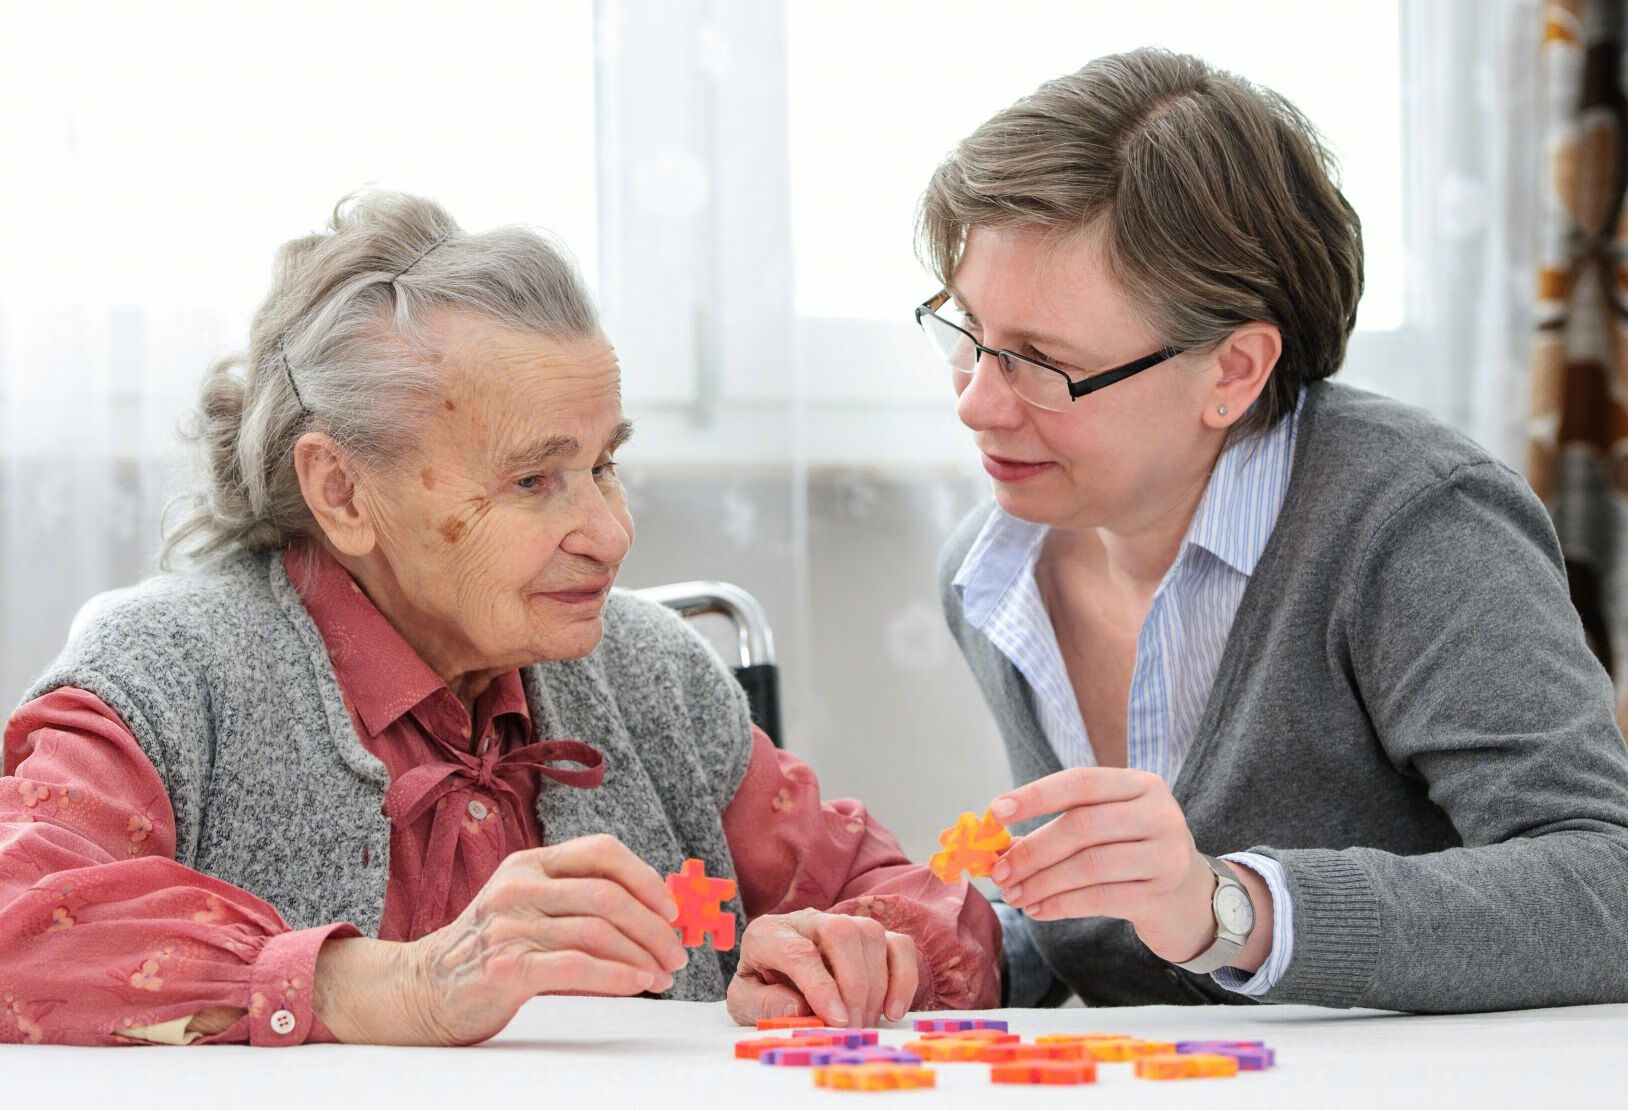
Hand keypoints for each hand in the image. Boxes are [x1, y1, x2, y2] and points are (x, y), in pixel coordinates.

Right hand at [316, 834, 688, 1044]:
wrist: (426, 986)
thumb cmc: (492, 947)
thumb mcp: (530, 905)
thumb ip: (579, 900)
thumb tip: (655, 914)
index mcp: (531, 863)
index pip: (602, 851)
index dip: (646, 877)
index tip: (672, 908)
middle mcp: (520, 886)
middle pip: (608, 896)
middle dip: (654, 926)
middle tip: (677, 952)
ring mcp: (510, 924)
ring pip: (598, 931)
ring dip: (642, 956)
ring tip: (662, 975)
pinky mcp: (507, 966)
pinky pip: (577, 965)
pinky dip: (616, 975)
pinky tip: (636, 982)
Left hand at [726, 909, 922, 1028]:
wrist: (774, 980)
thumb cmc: (761, 991)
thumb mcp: (744, 1004)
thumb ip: (762, 1005)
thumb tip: (799, 1007)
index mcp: (768, 934)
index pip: (798, 951)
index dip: (820, 986)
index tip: (836, 1020)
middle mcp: (806, 920)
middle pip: (841, 931)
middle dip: (852, 984)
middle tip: (851, 1026)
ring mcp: (842, 924)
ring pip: (870, 934)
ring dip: (875, 985)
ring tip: (864, 1023)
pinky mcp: (872, 938)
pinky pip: (898, 945)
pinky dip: (903, 978)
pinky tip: (892, 1011)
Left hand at [988, 768, 1220, 964]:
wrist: (1192, 898)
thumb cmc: (1135, 854)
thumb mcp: (1108, 827)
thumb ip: (1062, 826)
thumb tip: (1000, 844)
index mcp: (1141, 785)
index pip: (1081, 782)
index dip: (1036, 796)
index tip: (996, 811)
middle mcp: (1158, 813)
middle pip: (1081, 826)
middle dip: (1032, 850)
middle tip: (1000, 871)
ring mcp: (1165, 854)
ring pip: (1089, 865)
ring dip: (1042, 882)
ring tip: (1014, 895)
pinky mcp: (1162, 893)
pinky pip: (1101, 898)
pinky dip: (1062, 904)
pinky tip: (1038, 910)